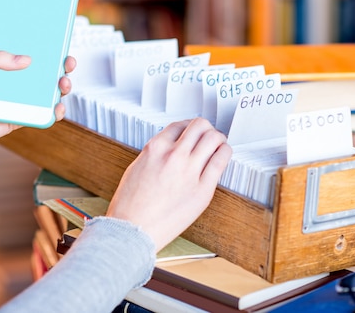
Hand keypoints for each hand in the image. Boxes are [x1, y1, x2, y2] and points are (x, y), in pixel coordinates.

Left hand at [0, 50, 75, 144]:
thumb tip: (27, 60)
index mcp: (2, 63)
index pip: (29, 50)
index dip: (47, 45)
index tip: (60, 40)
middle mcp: (13, 80)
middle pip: (45, 69)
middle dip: (62, 65)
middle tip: (68, 62)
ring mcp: (18, 99)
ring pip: (49, 91)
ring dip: (63, 86)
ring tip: (64, 83)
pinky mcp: (20, 118)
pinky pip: (43, 113)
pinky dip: (55, 110)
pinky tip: (58, 106)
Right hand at [106, 118, 231, 251]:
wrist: (133, 230)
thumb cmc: (129, 204)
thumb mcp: (137, 167)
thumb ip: (156, 155)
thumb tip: (171, 149)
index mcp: (155, 148)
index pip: (179, 125)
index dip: (188, 127)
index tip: (192, 133)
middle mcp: (173, 155)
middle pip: (200, 126)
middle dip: (206, 129)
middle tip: (208, 137)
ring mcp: (189, 171)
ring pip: (214, 138)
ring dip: (218, 139)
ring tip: (217, 146)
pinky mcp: (203, 190)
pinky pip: (221, 161)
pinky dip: (225, 153)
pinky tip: (222, 157)